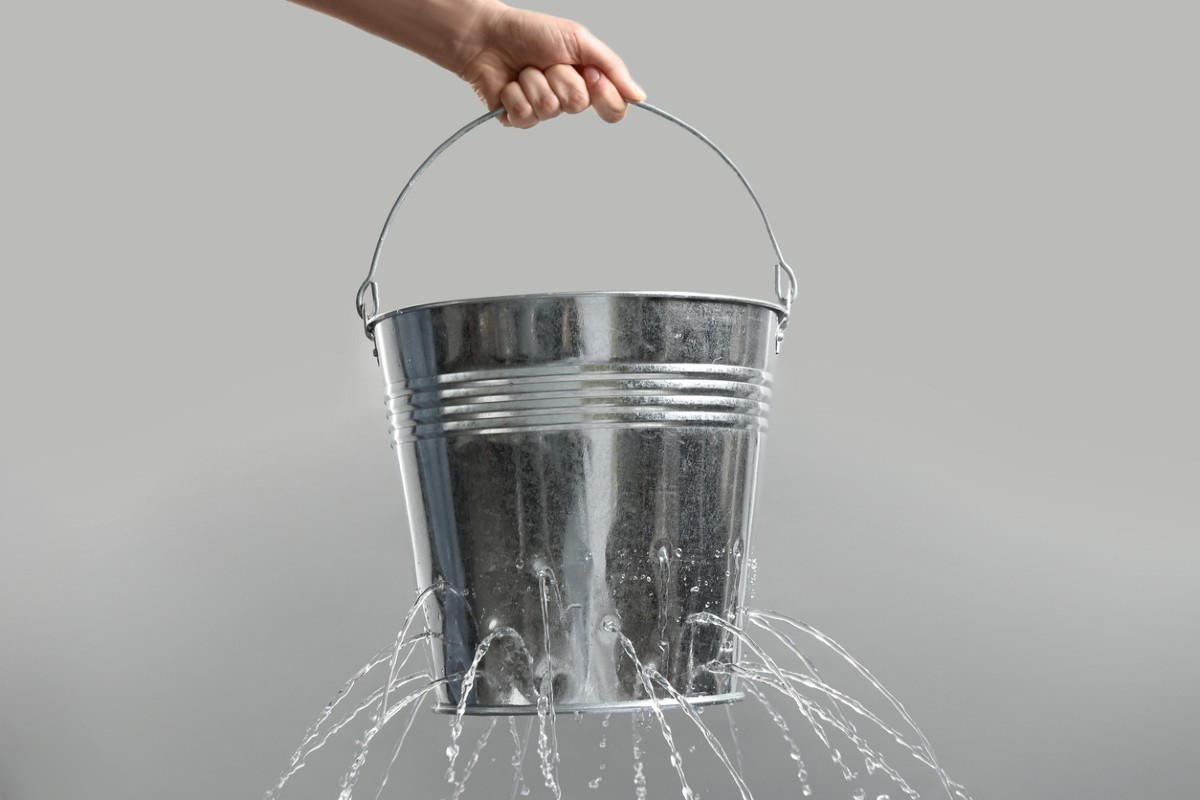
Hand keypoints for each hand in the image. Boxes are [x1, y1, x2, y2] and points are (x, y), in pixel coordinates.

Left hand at [458, 5, 645, 127]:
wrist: (489, 35)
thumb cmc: (532, 33)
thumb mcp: (580, 41)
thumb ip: (613, 67)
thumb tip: (640, 97)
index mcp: (587, 83)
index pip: (613, 109)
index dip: (604, 95)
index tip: (592, 74)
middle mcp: (567, 100)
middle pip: (578, 105)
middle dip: (562, 77)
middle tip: (549, 63)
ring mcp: (543, 112)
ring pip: (550, 108)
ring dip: (535, 81)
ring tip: (526, 68)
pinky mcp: (518, 119)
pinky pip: (525, 114)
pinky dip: (516, 93)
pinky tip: (510, 82)